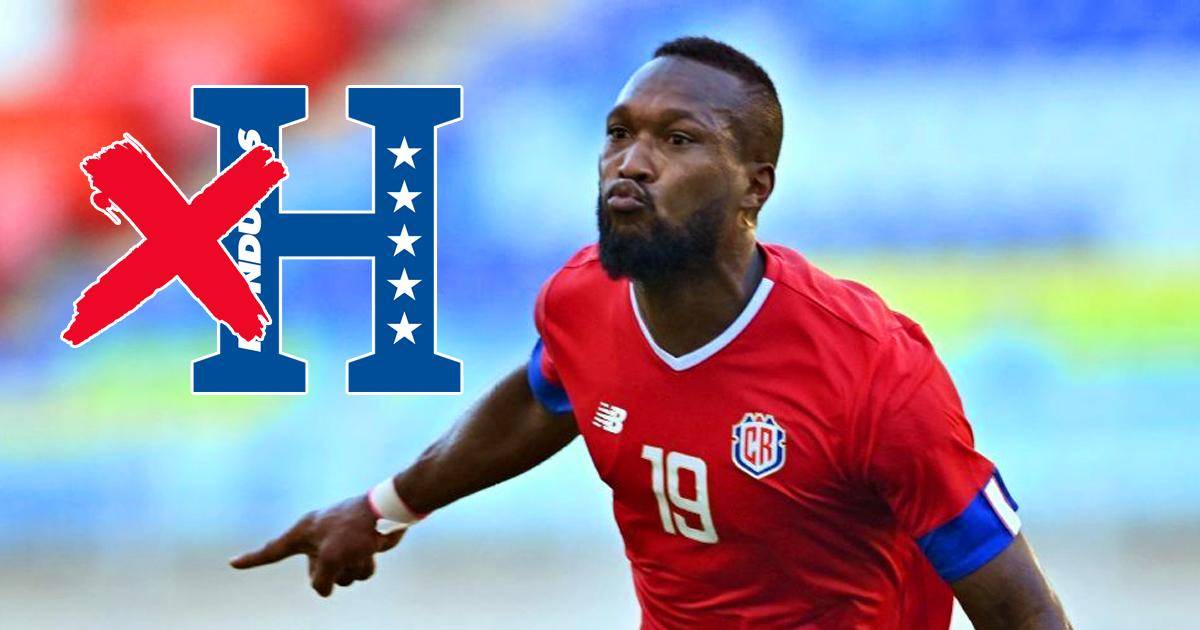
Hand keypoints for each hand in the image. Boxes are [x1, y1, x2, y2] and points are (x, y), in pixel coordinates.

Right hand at [229, 495, 404, 596]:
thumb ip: (320, 580)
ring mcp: (338, 544)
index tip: (233, 563)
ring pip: (340, 576)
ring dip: (353, 569)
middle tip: (343, 554)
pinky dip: (366, 566)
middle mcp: (318, 538)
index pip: (272, 551)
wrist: (390, 513)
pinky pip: (357, 571)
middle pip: (315, 575)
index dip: (252, 560)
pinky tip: (373, 551)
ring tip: (361, 550)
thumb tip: (324, 589)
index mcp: (304, 532)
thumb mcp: (331, 559)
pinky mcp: (357, 548)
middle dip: (332, 573)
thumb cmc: (355, 530)